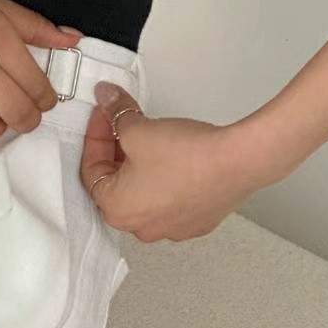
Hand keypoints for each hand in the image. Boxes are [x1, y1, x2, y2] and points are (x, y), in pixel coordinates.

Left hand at [79, 81, 278, 242]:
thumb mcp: (137, 128)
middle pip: (116, 183)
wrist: (236, 162)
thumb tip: (107, 100)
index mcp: (117, 210)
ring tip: (150, 138)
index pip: (91, 170)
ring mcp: (172, 227)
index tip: (104, 115)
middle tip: (122, 123)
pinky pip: (171, 198)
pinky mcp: (196, 221)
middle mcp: (142, 227)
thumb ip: (115, 113)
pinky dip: (166, 177)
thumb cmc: (189, 157)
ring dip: (141, 165)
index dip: (95, 136)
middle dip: (116, 150)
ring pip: (144, 192)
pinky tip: (175, 157)